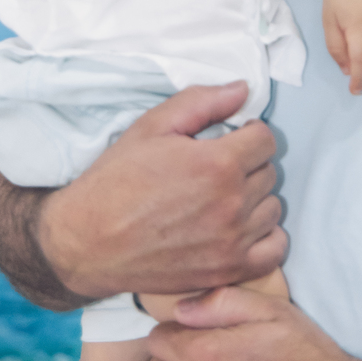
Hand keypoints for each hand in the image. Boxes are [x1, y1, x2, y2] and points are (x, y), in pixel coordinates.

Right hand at [39, 81, 284, 300]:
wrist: (87, 242)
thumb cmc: (116, 181)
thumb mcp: (151, 127)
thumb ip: (202, 102)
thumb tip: (243, 89)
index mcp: (217, 164)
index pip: (265, 139)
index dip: (247, 134)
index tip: (229, 141)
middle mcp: (232, 204)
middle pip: (269, 173)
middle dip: (247, 165)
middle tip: (216, 171)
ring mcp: (232, 241)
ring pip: (273, 209)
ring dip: (255, 201)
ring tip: (223, 200)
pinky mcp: (227, 270)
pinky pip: (274, 251)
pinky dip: (264, 238)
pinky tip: (239, 229)